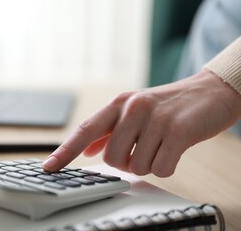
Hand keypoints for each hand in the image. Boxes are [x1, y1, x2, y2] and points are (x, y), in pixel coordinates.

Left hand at [42, 70, 240, 176]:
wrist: (210, 92)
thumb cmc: (167, 106)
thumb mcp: (134, 111)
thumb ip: (108, 130)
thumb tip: (86, 151)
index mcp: (119, 103)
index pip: (85, 130)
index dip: (65, 151)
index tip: (49, 167)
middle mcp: (134, 108)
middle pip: (111, 158)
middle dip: (126, 161)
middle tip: (144, 147)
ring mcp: (156, 119)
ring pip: (136, 167)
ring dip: (149, 163)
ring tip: (161, 144)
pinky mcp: (178, 131)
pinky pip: (160, 169)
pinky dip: (167, 166)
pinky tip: (174, 149)